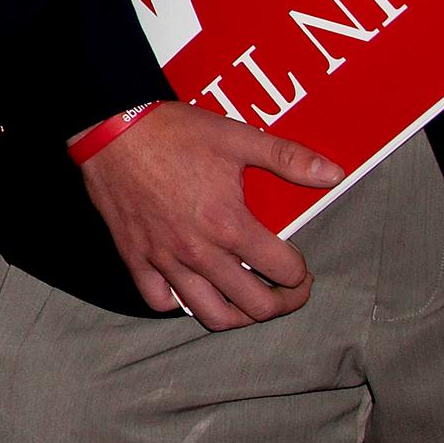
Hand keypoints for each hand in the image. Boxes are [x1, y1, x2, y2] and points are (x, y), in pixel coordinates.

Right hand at [79, 102, 341, 327]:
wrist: (109, 127)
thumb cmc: (172, 132)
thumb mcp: (237, 137)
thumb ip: (288, 158)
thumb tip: (334, 173)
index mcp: (228, 224)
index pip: (283, 271)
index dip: (301, 273)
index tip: (299, 265)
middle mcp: (199, 250)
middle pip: (255, 305)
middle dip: (282, 302)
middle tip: (286, 290)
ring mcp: (165, 258)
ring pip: (211, 315)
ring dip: (239, 315)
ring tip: (246, 300)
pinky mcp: (136, 257)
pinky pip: (160, 300)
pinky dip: (180, 302)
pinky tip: (191, 286)